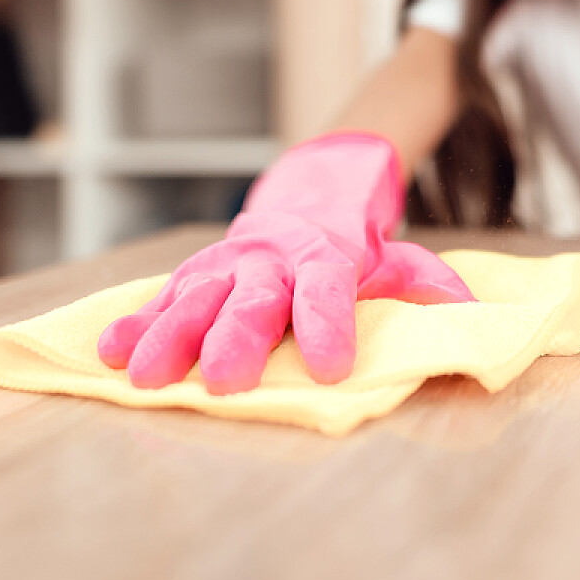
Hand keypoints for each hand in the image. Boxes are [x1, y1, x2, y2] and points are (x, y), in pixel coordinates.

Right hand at [97, 132, 474, 392]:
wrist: (309, 199)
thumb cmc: (356, 250)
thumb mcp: (400, 261)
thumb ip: (430, 287)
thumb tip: (470, 312)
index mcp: (326, 261)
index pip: (328, 295)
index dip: (328, 328)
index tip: (330, 367)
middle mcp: (272, 262)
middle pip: (253, 301)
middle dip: (238, 339)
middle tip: (225, 379)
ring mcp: (228, 265)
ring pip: (196, 299)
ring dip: (170, 337)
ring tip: (145, 375)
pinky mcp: (195, 273)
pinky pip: (161, 297)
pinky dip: (134, 323)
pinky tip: (110, 350)